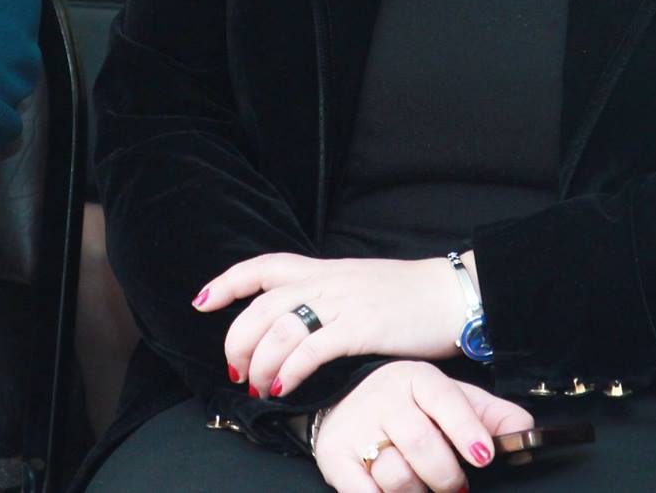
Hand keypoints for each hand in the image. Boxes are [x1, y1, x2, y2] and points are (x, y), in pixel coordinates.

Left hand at [197, 253, 465, 398]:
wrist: (451, 295)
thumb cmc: (409, 298)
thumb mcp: (359, 287)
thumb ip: (327, 299)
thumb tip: (299, 324)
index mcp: (324, 270)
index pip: (264, 267)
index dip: (228, 282)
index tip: (203, 302)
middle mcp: (327, 282)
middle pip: (261, 305)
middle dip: (237, 339)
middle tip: (235, 368)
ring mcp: (343, 303)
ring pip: (280, 328)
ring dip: (260, 362)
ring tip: (258, 386)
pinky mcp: (361, 328)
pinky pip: (311, 350)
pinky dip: (289, 371)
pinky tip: (283, 388)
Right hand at [313, 361, 530, 492]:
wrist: (344, 398)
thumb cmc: (409, 405)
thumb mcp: (451, 399)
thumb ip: (491, 415)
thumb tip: (526, 435)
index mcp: (417, 378)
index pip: (445, 400)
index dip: (466, 430)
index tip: (483, 455)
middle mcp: (384, 398)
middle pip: (421, 444)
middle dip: (446, 475)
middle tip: (455, 485)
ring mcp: (356, 428)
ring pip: (396, 474)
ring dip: (417, 492)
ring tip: (422, 487)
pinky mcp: (334, 456)